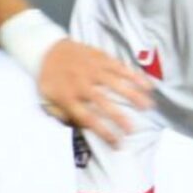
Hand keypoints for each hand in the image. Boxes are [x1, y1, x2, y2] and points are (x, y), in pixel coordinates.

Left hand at [36, 39, 152, 143]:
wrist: (44, 49)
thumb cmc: (49, 79)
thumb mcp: (47, 102)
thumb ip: (63, 117)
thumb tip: (79, 129)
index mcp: (68, 98)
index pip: (89, 119)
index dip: (104, 132)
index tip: (118, 143)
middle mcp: (81, 84)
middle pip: (105, 103)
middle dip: (120, 118)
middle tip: (133, 130)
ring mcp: (92, 70)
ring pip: (117, 84)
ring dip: (134, 96)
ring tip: (148, 107)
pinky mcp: (100, 58)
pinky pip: (121, 67)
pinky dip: (135, 76)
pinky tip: (148, 86)